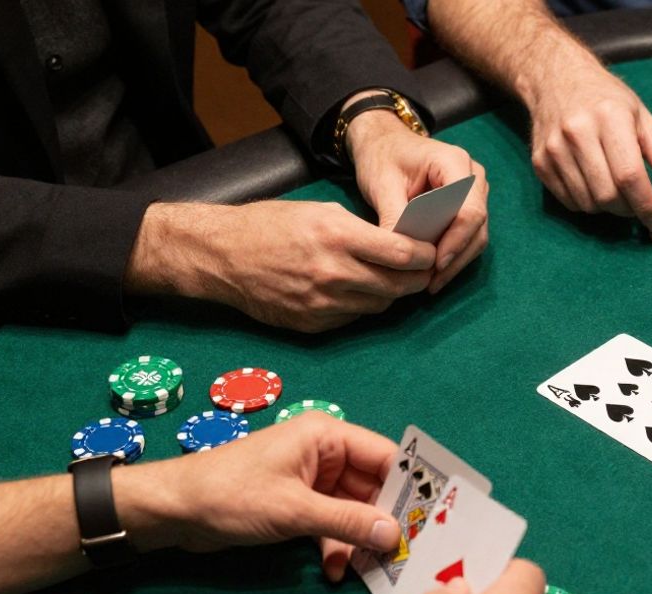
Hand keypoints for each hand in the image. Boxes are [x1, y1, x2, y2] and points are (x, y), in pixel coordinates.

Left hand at [115, 413, 400, 578]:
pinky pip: (332, 524)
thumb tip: (394, 535)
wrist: (173, 511)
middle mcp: (326, 454)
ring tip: (371, 569)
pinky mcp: (298, 505)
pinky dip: (336, 546)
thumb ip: (348, 522)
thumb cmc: (230, 495)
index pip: (386, 457)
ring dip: (359, 540)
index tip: (431, 518)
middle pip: (374, 487)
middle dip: (386, 521)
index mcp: (327, 437)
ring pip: (355, 511)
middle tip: (407, 552)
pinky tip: (337, 571)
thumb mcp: (294, 510)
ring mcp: (312, 481)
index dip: (410, 486)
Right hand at [129, 200, 436, 332]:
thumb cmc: (269, 224)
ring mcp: (323, 303)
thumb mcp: (319, 210)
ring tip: (394, 280)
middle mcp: (333, 273)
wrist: (220, 255)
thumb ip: (361, 230)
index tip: (431, 251)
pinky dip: (363, 305)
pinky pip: (355, 317)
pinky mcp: (313, 324)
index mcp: (337, 236)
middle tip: (424, 271)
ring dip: (392, 294)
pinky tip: (360, 292)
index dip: (425, 255)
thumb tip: (399, 245)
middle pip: (398, 285)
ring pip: (380, 305)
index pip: (403, 254)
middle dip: (417, 278)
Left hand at [348, 109, 490, 294]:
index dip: (456, 241)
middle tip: (431, 284)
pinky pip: (469, 235)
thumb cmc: (382, 157)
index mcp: (454, 162)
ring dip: (457, 261)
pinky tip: (435, 272)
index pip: (468, 209)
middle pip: (477, 226)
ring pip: (478, 235)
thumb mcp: (381, 183)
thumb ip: (393, 216)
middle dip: (457, 257)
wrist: (385, 143)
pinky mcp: (469, 205)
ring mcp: (476, 191)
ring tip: (432, 283)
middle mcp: (473, 176)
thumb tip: (401, 254)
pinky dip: (455, 254)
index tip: (436, 264)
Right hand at [527, 61, 651, 229]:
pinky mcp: (540, 162)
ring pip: (588, 204)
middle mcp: (578, 132)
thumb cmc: (607, 101)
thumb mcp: (644, 121)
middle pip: (608, 195)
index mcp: (610, 117)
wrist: (556, 79)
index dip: (646, 205)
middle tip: (637, 202)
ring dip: (608, 208)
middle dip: (629, 209)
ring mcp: (554, 149)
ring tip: (615, 188)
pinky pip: (570, 202)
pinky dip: (588, 203)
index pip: (629, 176)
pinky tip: (594, 183)